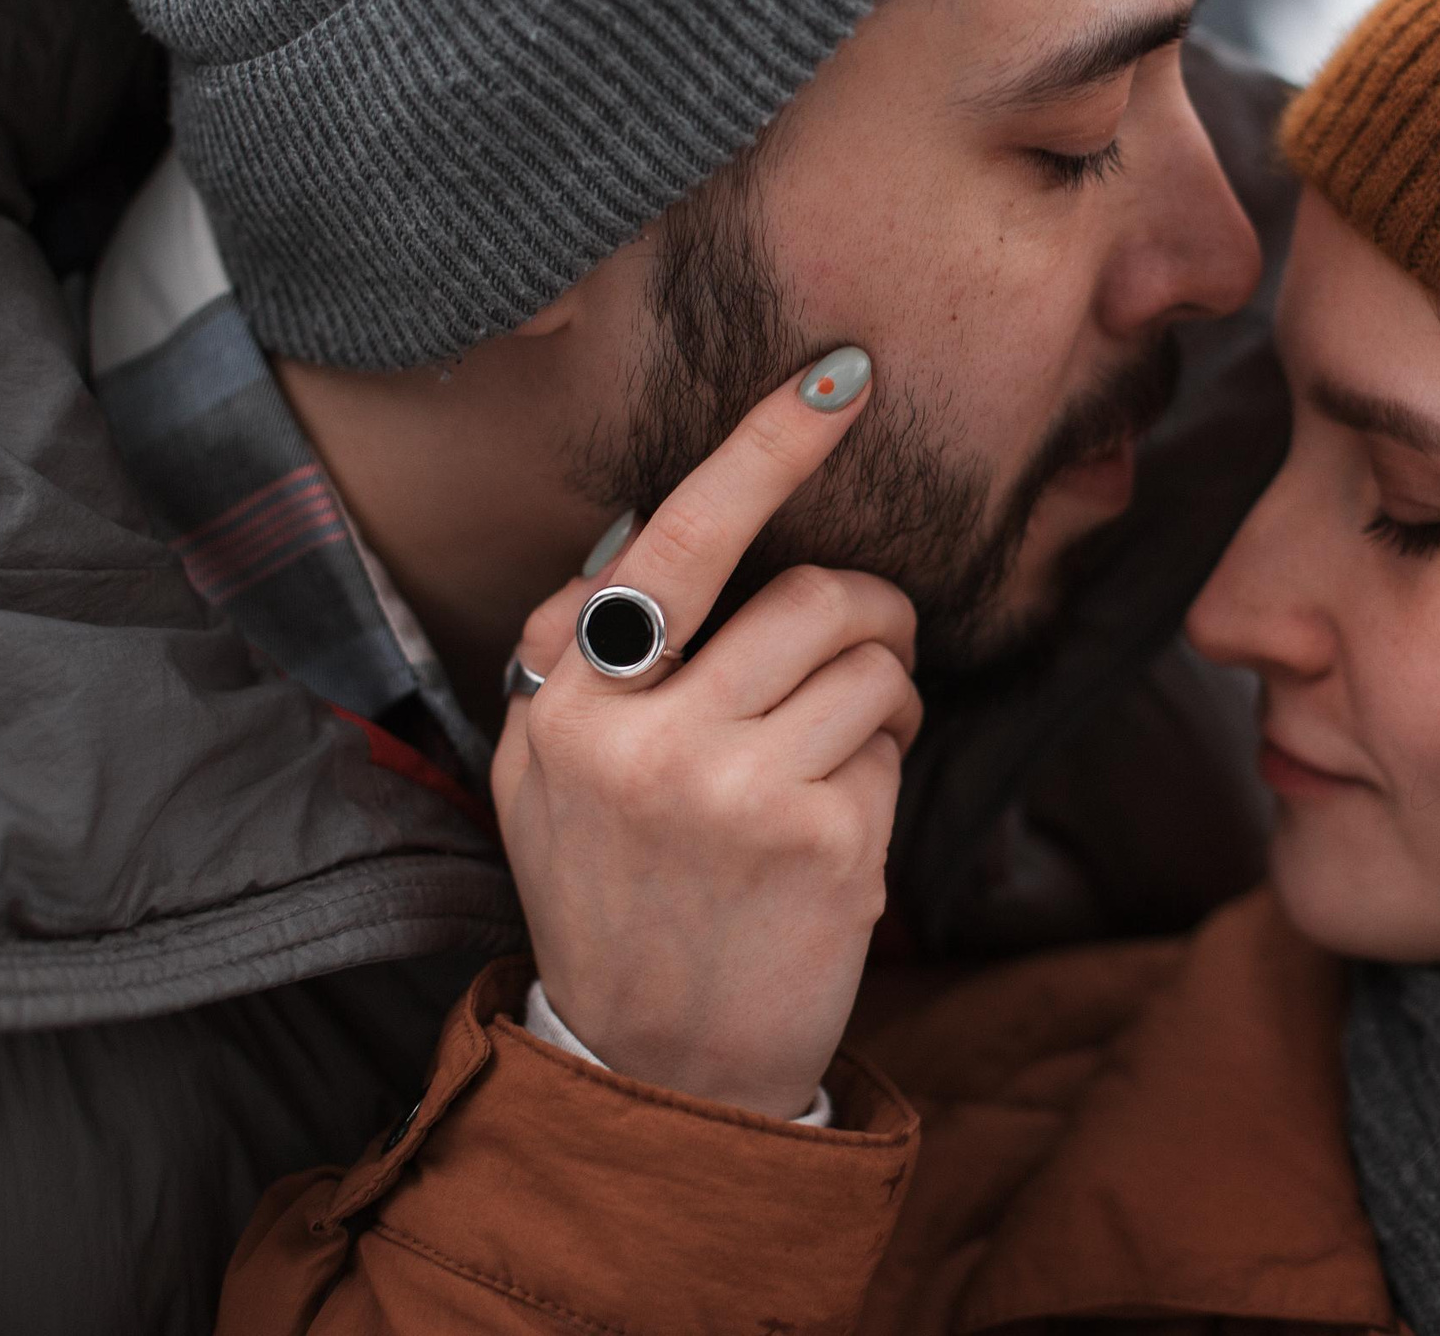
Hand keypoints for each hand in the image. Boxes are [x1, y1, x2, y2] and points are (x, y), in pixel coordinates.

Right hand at [493, 351, 920, 1118]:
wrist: (660, 1065)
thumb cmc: (614, 895)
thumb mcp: (544, 775)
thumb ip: (573, 653)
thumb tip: (633, 535)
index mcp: (573, 704)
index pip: (681, 542)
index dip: (767, 448)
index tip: (842, 374)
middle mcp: (648, 740)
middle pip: (818, 596)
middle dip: (868, 612)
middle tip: (864, 650)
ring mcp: (740, 795)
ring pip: (875, 665)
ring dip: (878, 699)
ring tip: (829, 762)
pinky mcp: (825, 846)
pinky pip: (894, 746)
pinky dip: (884, 769)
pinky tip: (834, 831)